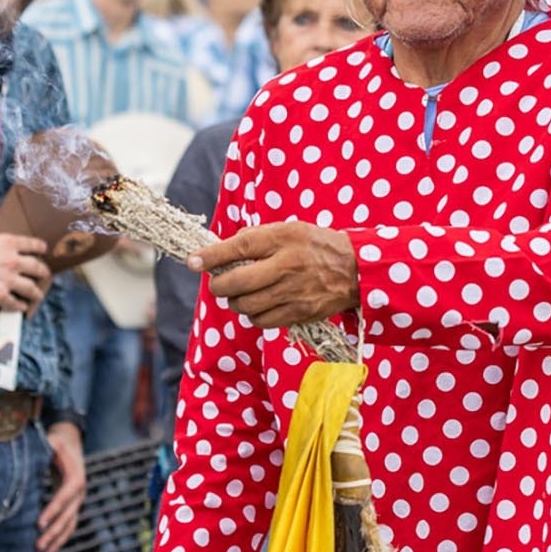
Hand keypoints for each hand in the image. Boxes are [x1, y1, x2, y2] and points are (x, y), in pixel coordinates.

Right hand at [0, 232, 49, 309]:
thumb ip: (1, 244)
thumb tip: (8, 249)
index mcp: (9, 243)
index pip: (33, 244)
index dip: (41, 248)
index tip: (44, 250)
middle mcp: (13, 260)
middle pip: (37, 267)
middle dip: (43, 272)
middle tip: (45, 274)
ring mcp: (8, 279)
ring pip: (31, 288)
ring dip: (36, 293)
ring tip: (38, 295)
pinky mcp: (0, 295)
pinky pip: (15, 303)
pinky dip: (20, 306)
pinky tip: (22, 307)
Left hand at [36, 421, 85, 551]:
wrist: (70, 441)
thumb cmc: (58, 442)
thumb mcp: (53, 440)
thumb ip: (48, 446)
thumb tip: (40, 449)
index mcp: (75, 476)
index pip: (65, 496)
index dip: (53, 510)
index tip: (39, 524)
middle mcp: (80, 492)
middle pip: (68, 515)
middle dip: (53, 532)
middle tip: (37, 545)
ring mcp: (77, 501)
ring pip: (70, 525)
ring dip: (57, 540)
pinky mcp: (72, 506)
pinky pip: (68, 525)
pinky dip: (59, 539)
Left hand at [190, 223, 359, 327]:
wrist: (357, 269)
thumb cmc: (317, 245)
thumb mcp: (290, 229)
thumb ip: (258, 237)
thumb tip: (224, 249)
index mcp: (284, 239)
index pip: (240, 246)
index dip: (212, 256)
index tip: (193, 262)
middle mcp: (288, 266)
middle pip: (238, 283)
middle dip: (219, 286)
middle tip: (217, 284)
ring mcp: (294, 293)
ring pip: (247, 306)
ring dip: (235, 303)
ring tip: (239, 295)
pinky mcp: (300, 313)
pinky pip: (263, 322)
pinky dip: (253, 316)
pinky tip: (257, 306)